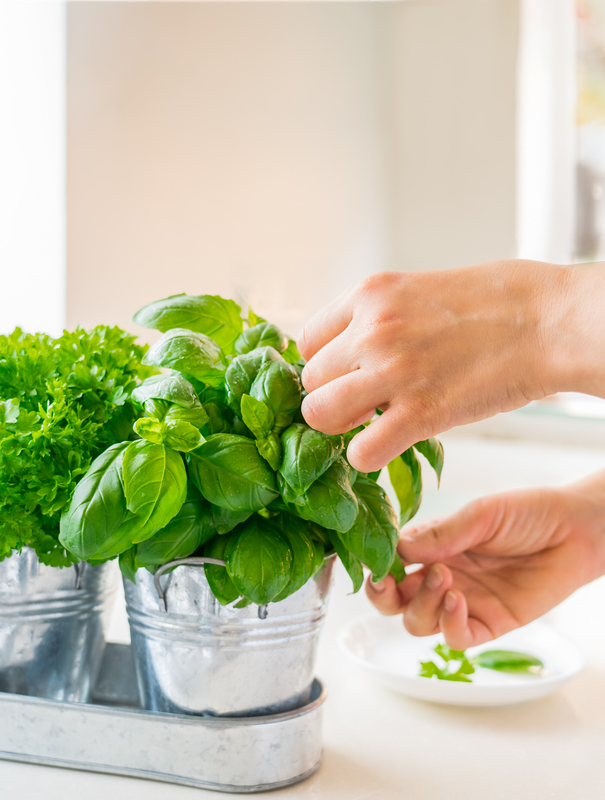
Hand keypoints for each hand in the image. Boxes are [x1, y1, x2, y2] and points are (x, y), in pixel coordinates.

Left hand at [297, 260, 598, 472]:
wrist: (551, 321)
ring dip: (339, 427)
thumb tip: (348, 349)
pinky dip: (367, 456)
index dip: (325, 366)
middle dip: (331, 396)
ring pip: (319, 415)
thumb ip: (378, 317)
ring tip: (370, 423)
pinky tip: (389, 444)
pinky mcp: (420, 413)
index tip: (347, 375)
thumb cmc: (496, 303)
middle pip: (310, 382)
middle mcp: (371, 330)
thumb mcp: (418, 289)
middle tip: (363, 403)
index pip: (306, 342)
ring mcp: (392, 371)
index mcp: (369, 294)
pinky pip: (360, 451)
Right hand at [366, 478, 604, 648]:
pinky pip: (456, 639)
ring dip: (421, 604)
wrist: (578, 530)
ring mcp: (464, 602)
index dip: (376, 565)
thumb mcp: (479, 515)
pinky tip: (458, 601)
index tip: (376, 559)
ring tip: (444, 578)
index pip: (388, 564)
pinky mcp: (491, 623)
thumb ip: (439, 533)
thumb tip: (397, 547)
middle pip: (393, 602)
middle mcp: (440, 577)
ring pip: (418, 622)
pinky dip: (449, 625)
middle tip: (389, 580)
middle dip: (382, 595)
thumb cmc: (528, 514)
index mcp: (431, 548)